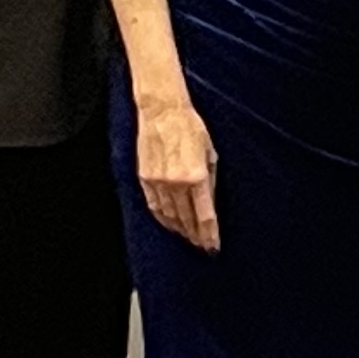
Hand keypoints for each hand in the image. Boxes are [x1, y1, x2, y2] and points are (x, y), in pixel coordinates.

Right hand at [135, 97, 220, 251]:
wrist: (162, 111)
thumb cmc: (191, 127)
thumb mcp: (210, 153)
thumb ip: (210, 180)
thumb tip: (210, 204)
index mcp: (197, 176)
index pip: (205, 216)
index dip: (210, 234)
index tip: (213, 246)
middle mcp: (176, 183)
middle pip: (187, 220)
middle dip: (196, 236)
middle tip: (203, 246)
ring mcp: (158, 182)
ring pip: (170, 216)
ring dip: (180, 230)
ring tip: (189, 239)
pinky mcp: (145, 178)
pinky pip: (154, 206)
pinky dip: (163, 218)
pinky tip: (170, 225)